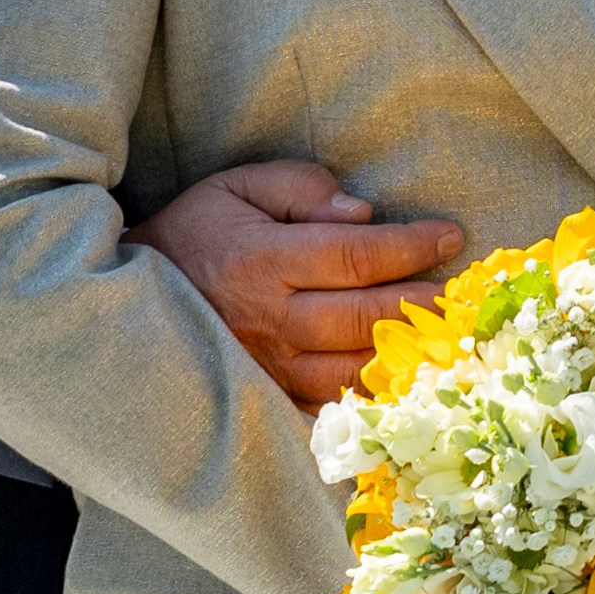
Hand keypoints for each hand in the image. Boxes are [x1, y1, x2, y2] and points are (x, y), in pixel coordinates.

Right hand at [135, 161, 464, 409]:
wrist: (133, 300)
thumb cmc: (197, 233)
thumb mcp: (237, 186)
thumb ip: (300, 188)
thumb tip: (362, 213)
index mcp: (262, 261)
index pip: (357, 256)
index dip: (412, 246)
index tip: (452, 235)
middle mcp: (270, 321)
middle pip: (367, 318)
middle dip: (424, 301)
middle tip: (461, 289)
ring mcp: (271, 370)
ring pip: (358, 370)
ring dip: (410, 353)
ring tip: (446, 333)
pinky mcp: (271, 401)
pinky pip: (335, 407)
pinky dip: (376, 395)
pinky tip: (408, 377)